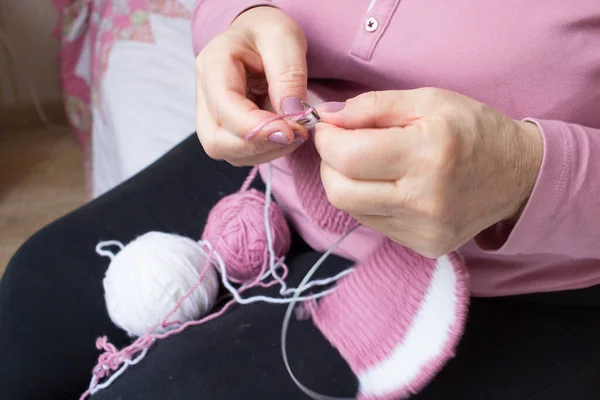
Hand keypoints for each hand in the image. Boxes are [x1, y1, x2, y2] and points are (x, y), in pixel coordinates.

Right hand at [195, 6, 308, 165]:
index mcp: (213, 64)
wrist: (258, 34)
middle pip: (216, 139)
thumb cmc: (269, 32)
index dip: (256, 127)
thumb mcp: (284, 40)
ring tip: (295, 133)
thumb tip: (291, 115)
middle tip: (296, 135)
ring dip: (265, 150)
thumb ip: (288, 77)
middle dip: (258, 145)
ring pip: (227, 151)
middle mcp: (204, 93)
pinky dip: (266, 150)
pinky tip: (285, 135)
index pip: (225, 107)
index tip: (291, 131)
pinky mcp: (224, 128)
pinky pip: (240, 152)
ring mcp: (210, 114)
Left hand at [314, 89, 542, 257]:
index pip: (348, 157)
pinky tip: (390, 184)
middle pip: (340, 192)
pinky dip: (369, 200)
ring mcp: (424, 230)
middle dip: (329, 164)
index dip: (326, 140)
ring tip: (371, 163)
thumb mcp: (428, 100)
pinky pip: (373, 222)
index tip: (328, 127)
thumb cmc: (473, 130)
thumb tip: (327, 118)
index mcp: (427, 155)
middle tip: (341, 144)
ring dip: (347, 182)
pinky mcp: (425, 246)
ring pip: (352, 209)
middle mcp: (425, 200)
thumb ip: (372, 106)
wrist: (518, 176)